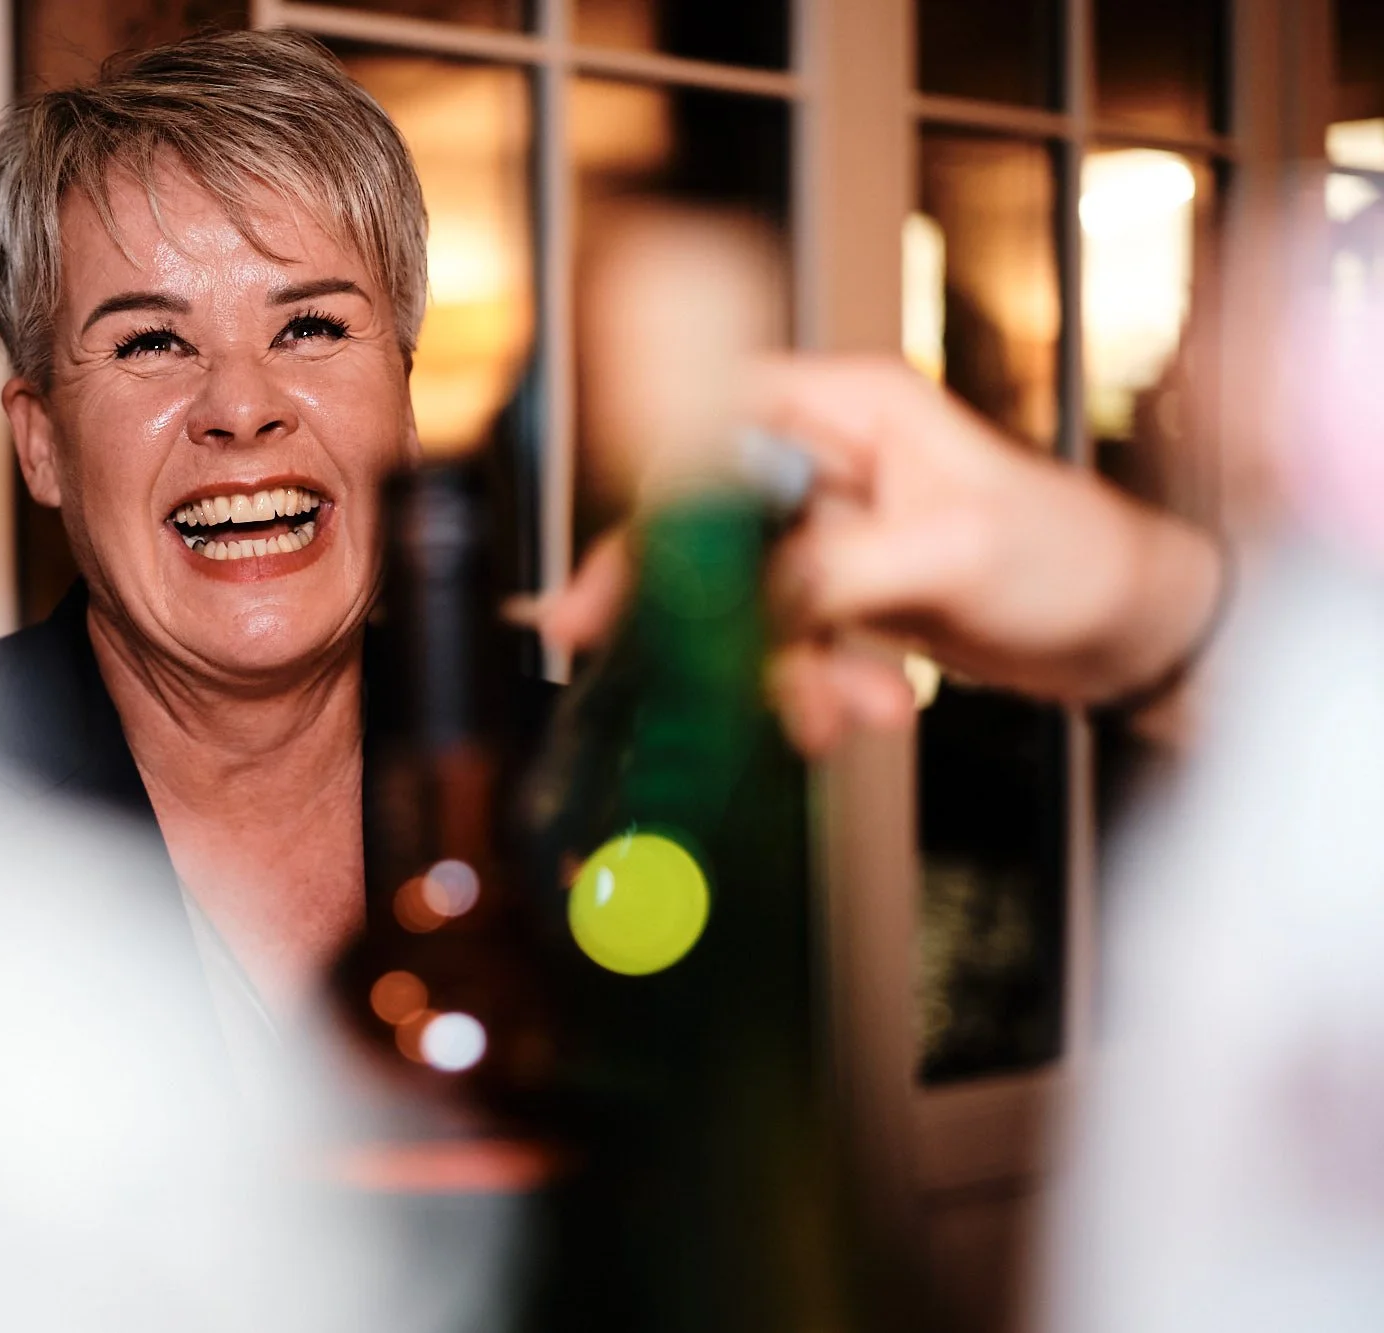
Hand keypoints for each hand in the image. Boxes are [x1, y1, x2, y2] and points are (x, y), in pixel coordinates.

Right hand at [544, 355, 1225, 755]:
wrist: (1128, 631)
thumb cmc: (1071, 557)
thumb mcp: (953, 553)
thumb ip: (836, 570)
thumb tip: (748, 603)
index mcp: (848, 409)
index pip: (708, 430)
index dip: (647, 500)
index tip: (606, 583)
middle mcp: (826, 459)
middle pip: (703, 528)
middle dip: (688, 616)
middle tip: (637, 675)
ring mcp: (828, 528)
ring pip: (740, 600)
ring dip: (778, 672)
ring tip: (839, 715)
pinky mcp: (838, 588)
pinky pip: (784, 641)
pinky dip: (812, 689)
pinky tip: (866, 712)